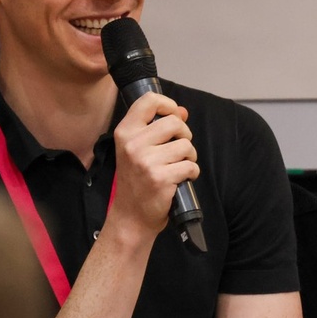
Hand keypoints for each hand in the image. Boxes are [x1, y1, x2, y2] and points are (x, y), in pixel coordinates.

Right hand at [109, 92, 199, 236]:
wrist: (131, 216)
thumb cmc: (137, 181)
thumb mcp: (138, 150)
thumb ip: (157, 128)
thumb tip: (181, 111)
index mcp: (125, 132)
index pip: (148, 101)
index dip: (168, 104)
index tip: (174, 116)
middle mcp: (133, 144)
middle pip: (175, 122)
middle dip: (185, 135)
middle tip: (179, 149)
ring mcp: (146, 161)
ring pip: (186, 145)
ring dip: (189, 156)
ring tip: (178, 166)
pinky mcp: (161, 178)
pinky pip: (191, 166)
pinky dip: (191, 173)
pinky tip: (180, 179)